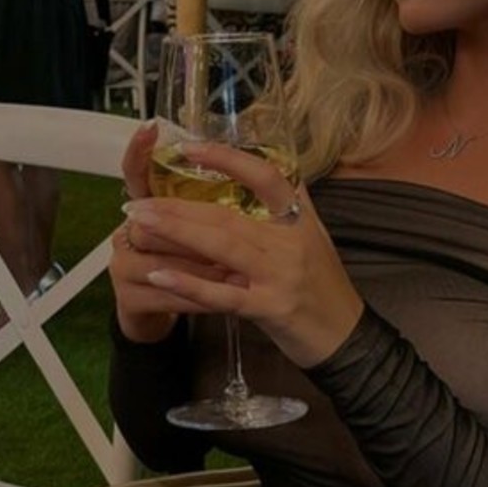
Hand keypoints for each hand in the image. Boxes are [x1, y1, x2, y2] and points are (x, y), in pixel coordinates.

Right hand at [111, 124, 238, 343]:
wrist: (157, 317)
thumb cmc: (187, 268)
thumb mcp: (200, 234)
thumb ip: (213, 207)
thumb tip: (252, 175)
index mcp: (146, 209)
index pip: (137, 174)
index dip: (140, 151)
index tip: (151, 127)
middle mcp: (126, 232)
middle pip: (158, 220)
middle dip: (201, 230)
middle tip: (237, 238)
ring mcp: (122, 267)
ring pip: (165, 260)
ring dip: (206, 268)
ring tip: (237, 272)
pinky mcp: (128, 299)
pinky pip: (167, 296)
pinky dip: (199, 297)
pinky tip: (222, 300)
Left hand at [120, 142, 362, 368]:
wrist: (348, 337)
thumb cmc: (325, 287)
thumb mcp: (313, 238)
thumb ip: (287, 208)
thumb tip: (262, 174)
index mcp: (299, 218)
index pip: (265, 176)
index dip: (228, 159)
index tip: (189, 148)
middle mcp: (290, 241)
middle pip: (228, 214)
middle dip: (179, 206)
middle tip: (139, 202)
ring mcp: (280, 275)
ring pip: (222, 246)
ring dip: (176, 232)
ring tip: (141, 223)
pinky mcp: (269, 308)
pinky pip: (223, 294)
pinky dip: (189, 283)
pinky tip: (160, 274)